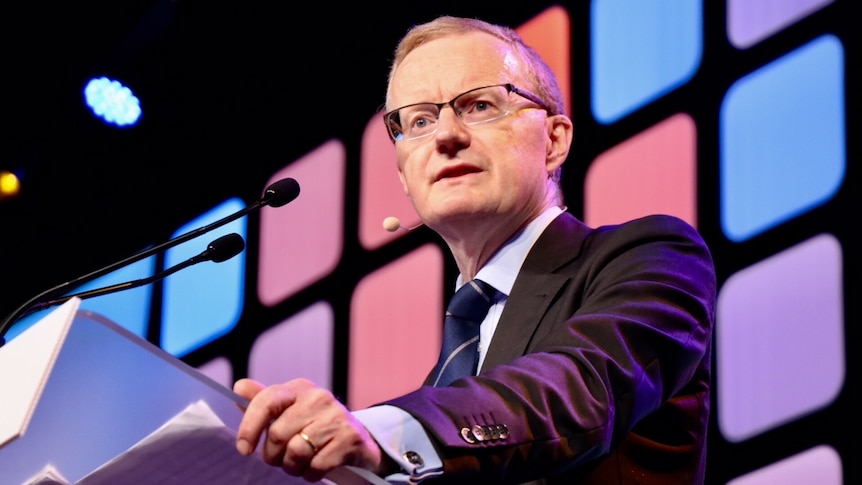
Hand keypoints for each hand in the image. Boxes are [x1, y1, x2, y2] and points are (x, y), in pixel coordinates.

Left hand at [234, 377, 384, 481]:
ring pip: (296, 452)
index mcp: (299, 389)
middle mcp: (318, 398)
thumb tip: (239, 388)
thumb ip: (264, 402)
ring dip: (293, 467)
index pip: (267, 401)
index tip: (244, 449)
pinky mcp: (349, 438)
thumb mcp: (291, 410)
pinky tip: (316, 467)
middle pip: (278, 434)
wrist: (360, 438)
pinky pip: (315, 466)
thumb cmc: (317, 426)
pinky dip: (311, 474)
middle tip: (281, 459)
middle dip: (274, 456)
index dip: (250, 427)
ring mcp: (336, 418)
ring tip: (299, 464)